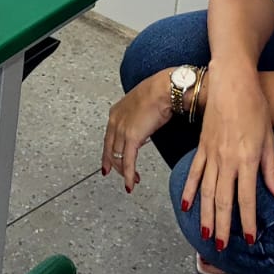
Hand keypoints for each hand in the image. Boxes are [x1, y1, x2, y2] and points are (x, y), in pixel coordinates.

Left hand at [101, 70, 173, 192]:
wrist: (164, 89)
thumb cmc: (159, 92)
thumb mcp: (142, 106)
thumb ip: (138, 118)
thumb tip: (142, 128)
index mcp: (116, 112)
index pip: (108, 138)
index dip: (108, 154)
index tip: (108, 165)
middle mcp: (115, 121)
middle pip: (110, 150)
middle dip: (114, 166)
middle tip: (120, 176)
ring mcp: (121, 129)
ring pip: (118, 157)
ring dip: (125, 172)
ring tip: (132, 181)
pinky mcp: (132, 137)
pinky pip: (128, 161)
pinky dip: (129, 175)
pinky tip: (132, 183)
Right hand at [179, 62, 273, 250]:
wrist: (231, 82)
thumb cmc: (255, 107)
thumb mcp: (269, 138)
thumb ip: (271, 170)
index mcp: (246, 159)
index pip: (246, 198)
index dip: (248, 222)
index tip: (250, 240)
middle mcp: (226, 160)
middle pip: (223, 200)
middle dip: (222, 225)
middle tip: (220, 248)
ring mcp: (211, 154)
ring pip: (206, 191)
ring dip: (206, 215)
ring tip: (205, 235)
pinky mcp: (202, 147)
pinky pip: (195, 173)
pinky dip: (190, 191)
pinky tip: (187, 206)